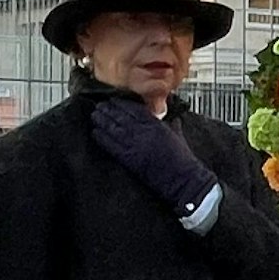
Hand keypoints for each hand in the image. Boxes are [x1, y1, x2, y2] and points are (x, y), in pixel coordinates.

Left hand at [91, 97, 216, 214]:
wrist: (183, 179)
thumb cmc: (183, 159)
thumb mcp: (178, 134)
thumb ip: (171, 122)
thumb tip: (168, 116)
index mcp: (156, 124)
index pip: (134, 109)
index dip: (121, 103)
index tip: (113, 100)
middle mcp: (144, 132)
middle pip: (121, 116)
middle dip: (108, 110)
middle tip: (99, 106)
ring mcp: (136, 145)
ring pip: (113, 128)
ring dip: (102, 121)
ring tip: (95, 116)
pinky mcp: (130, 159)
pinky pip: (111, 145)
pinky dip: (102, 138)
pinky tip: (96, 133)